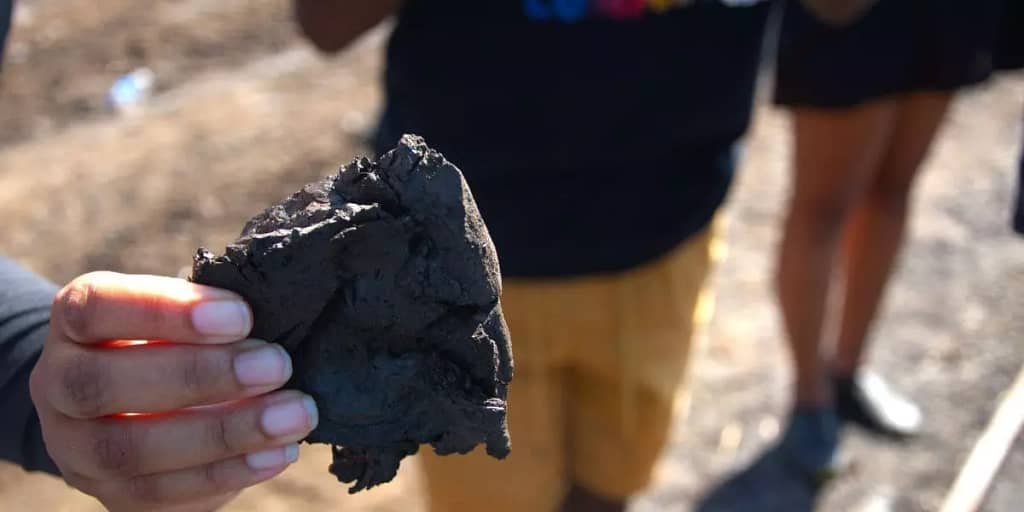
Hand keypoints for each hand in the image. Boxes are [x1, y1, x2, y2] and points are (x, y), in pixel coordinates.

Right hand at [30, 272, 317, 511]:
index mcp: (73, 323)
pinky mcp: (110, 495)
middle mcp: (58, 384)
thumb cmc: (182, 339)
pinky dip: (226, 474)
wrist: (141, 403)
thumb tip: (280, 313)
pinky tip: (276, 454)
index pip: (96, 308)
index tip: (242, 314)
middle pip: (103, 385)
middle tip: (277, 364)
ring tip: (293, 415)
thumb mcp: (188, 311)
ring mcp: (76, 448)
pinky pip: (159, 495)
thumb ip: (215, 312)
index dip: (165, 311)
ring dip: (224, 434)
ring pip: (130, 451)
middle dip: (200, 376)